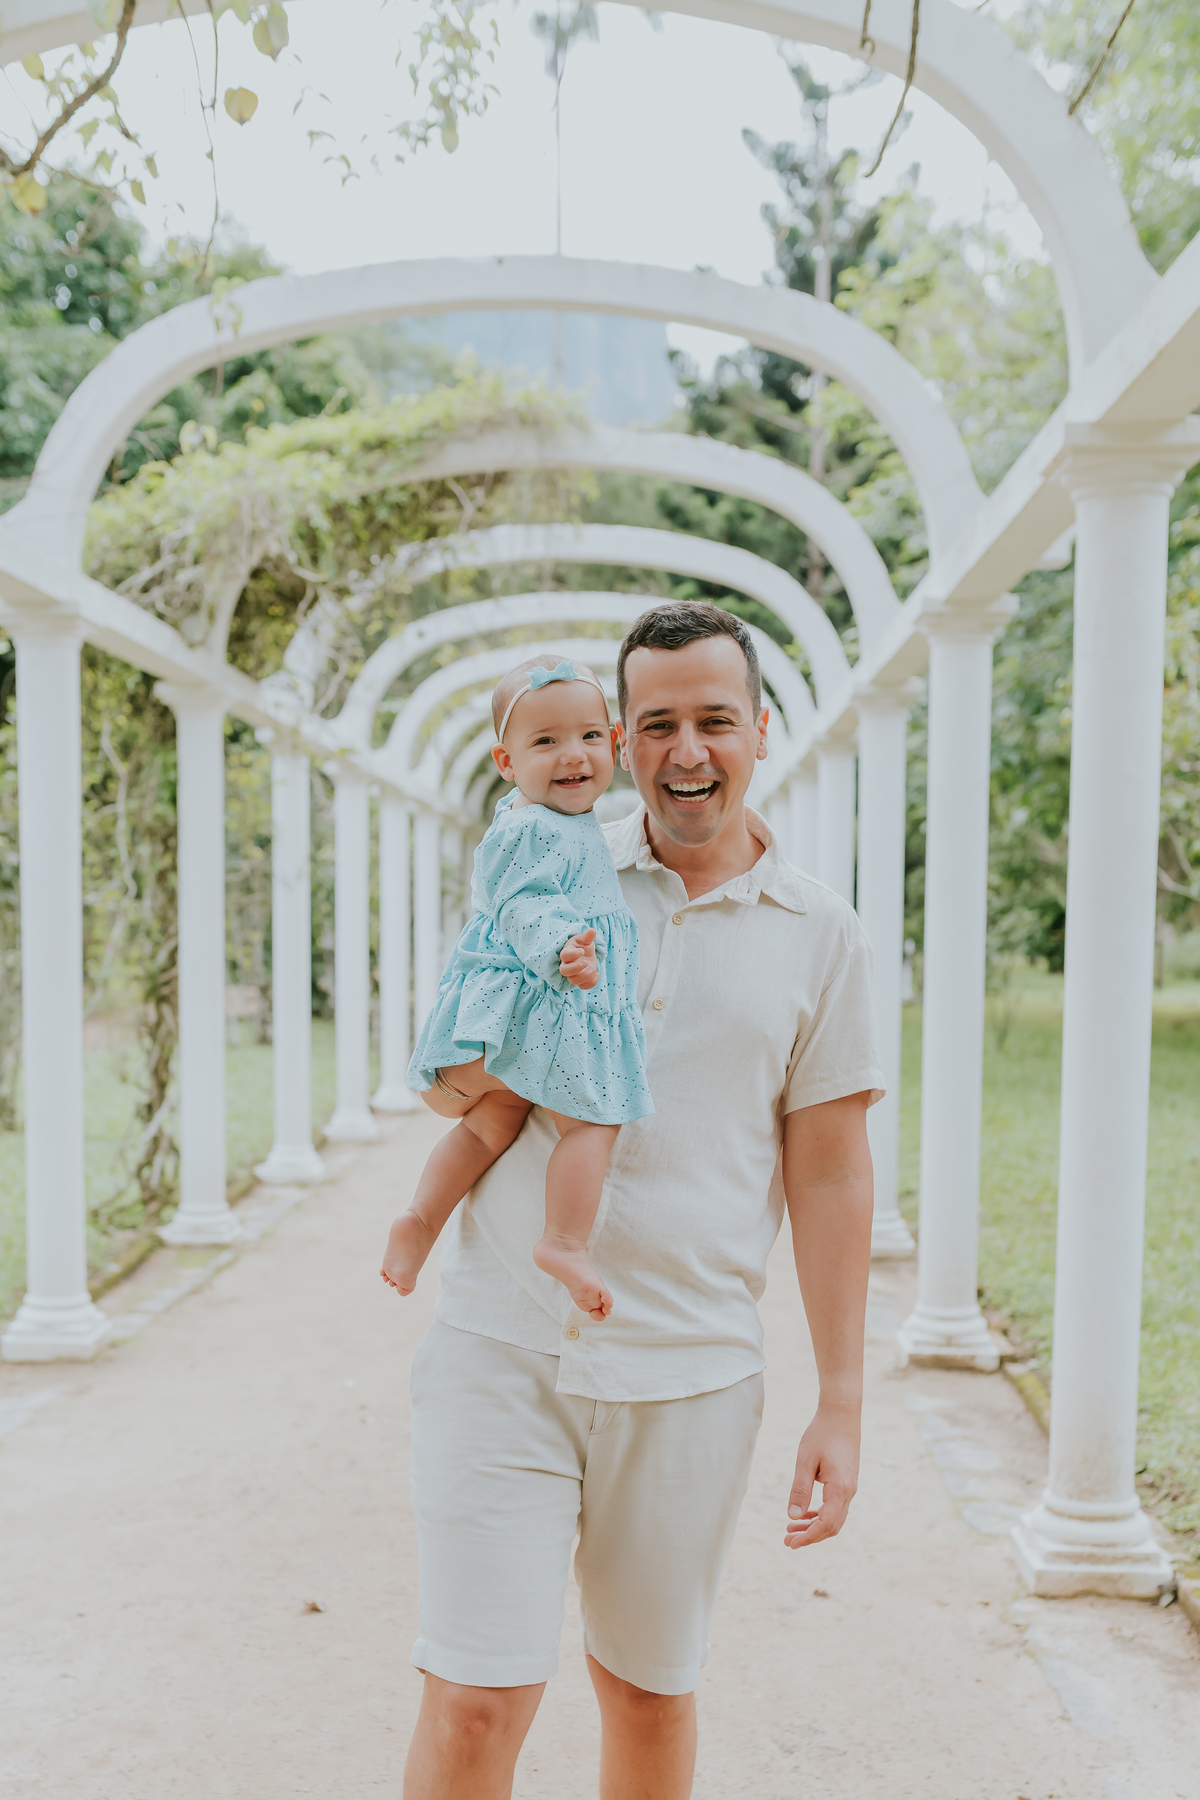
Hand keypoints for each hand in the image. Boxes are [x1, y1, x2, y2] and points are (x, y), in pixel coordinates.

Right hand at [559, 928, 598, 989]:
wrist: (586, 954)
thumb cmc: (583, 945)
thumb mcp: (585, 939)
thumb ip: (588, 936)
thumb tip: (592, 931)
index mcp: (567, 952)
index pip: (564, 955)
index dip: (572, 955)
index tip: (582, 951)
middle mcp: (567, 964)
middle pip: (564, 971)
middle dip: (575, 968)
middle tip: (586, 963)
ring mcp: (574, 974)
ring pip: (572, 980)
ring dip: (583, 977)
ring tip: (593, 970)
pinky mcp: (581, 980)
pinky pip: (582, 986)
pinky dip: (590, 983)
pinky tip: (597, 975)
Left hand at [783, 1401, 859, 1549]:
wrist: (842, 1414)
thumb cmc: (822, 1434)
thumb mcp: (805, 1460)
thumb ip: (800, 1489)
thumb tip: (793, 1516)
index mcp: (840, 1488)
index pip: (826, 1524)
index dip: (809, 1537)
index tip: (791, 1543)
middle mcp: (849, 1492)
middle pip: (832, 1526)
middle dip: (810, 1536)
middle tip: (788, 1542)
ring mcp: (850, 1488)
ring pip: (834, 1518)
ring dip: (814, 1527)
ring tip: (791, 1530)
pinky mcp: (847, 1482)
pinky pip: (835, 1507)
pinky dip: (820, 1515)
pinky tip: (805, 1514)